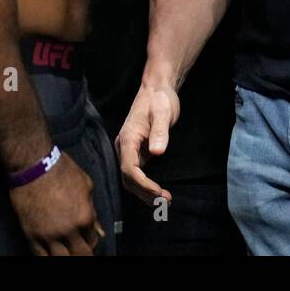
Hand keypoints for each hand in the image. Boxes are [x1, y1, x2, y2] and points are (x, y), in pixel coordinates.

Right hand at [8, 151, 101, 254]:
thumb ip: (93, 210)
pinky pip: (41, 256)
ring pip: (61, 259)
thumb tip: (98, 230)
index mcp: (84, 218)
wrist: (34, 165)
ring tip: (66, 251)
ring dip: (66, 256)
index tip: (89, 239)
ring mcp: (48, 236)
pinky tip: (51, 253)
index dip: (92, 241)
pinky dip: (48, 256)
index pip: (93, 241)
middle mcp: (68, 231)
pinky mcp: (31, 236)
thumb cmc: (62, 170)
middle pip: (80, 255)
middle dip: (83, 253)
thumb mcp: (86, 186)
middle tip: (79, 249)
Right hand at [116, 81, 179, 204]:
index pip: (129, 168)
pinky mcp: (136, 151)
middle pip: (128, 178)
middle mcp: (124, 147)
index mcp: (127, 138)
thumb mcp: (163, 112)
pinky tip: (158, 191)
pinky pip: (136, 173)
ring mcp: (129, 150)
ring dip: (145, 192)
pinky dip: (145, 185)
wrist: (157, 90)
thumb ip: (160, 131)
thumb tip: (157, 152)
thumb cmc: (159, 100)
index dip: (143, 184)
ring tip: (164, 199)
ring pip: (131, 178)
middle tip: (165, 200)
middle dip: (144, 192)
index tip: (158, 191)